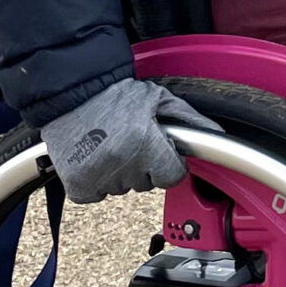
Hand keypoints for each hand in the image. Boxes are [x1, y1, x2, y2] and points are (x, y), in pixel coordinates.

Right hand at [42, 77, 211, 203]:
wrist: (69, 92)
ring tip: (108, 144)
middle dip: (143, 165)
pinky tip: (93, 156)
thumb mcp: (158, 98)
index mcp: (145, 142)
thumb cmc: (113, 94)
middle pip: (147, 183)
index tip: (158, 151)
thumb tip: (216, 134)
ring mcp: (99, 177)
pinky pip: (97, 193)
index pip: (172, 176)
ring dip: (120, 172)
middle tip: (129, 140)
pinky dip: (96, 180)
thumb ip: (189, 119)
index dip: (168, 163)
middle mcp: (122, 163)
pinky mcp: (78, 186)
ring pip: (123, 189)